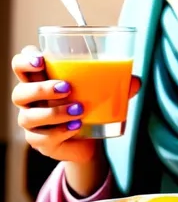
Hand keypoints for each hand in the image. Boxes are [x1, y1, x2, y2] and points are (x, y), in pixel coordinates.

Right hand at [11, 45, 140, 163]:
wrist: (90, 139)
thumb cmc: (91, 105)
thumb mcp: (104, 91)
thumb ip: (118, 83)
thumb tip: (135, 81)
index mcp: (43, 79)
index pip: (21, 65)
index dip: (25, 60)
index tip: (42, 59)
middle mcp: (32, 100)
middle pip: (19, 91)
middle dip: (41, 88)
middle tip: (66, 87)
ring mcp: (33, 122)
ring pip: (29, 117)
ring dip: (55, 113)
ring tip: (79, 109)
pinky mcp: (40, 141)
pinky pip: (43, 138)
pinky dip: (61, 131)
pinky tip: (77, 126)